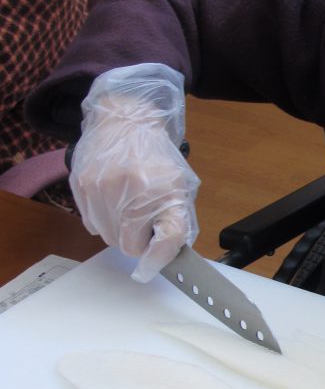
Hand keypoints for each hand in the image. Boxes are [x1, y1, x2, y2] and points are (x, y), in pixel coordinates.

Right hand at [70, 64, 199, 281]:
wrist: (125, 120)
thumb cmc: (156, 158)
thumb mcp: (180, 186)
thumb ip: (176, 222)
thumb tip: (165, 257)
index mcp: (164, 190)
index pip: (166, 239)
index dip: (159, 259)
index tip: (152, 267)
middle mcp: (132, 190)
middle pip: (129, 246)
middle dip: (137, 240)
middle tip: (142, 222)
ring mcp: (102, 188)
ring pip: (107, 237)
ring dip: (118, 231)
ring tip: (126, 207)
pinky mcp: (81, 185)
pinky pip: (91, 224)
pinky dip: (102, 219)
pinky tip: (110, 200)